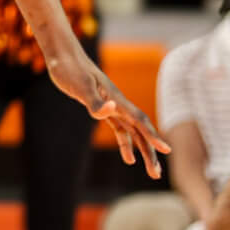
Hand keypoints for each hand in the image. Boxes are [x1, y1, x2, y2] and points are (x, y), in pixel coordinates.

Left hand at [43, 41, 168, 177]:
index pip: (139, 121)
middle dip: (150, 151)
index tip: (167, 150)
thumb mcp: (80, 86)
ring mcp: (111, 105)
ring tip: (149, 170)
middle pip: (140, 130)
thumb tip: (111, 110)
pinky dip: (126, 142)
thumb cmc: (70, 68)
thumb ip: (94, 101)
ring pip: (133, 132)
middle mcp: (117, 104)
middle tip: (156, 174)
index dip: (153, 136)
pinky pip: (120, 129)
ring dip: (142, 150)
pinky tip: (129, 157)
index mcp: (116, 100)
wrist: (62, 55)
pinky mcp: (101, 107)